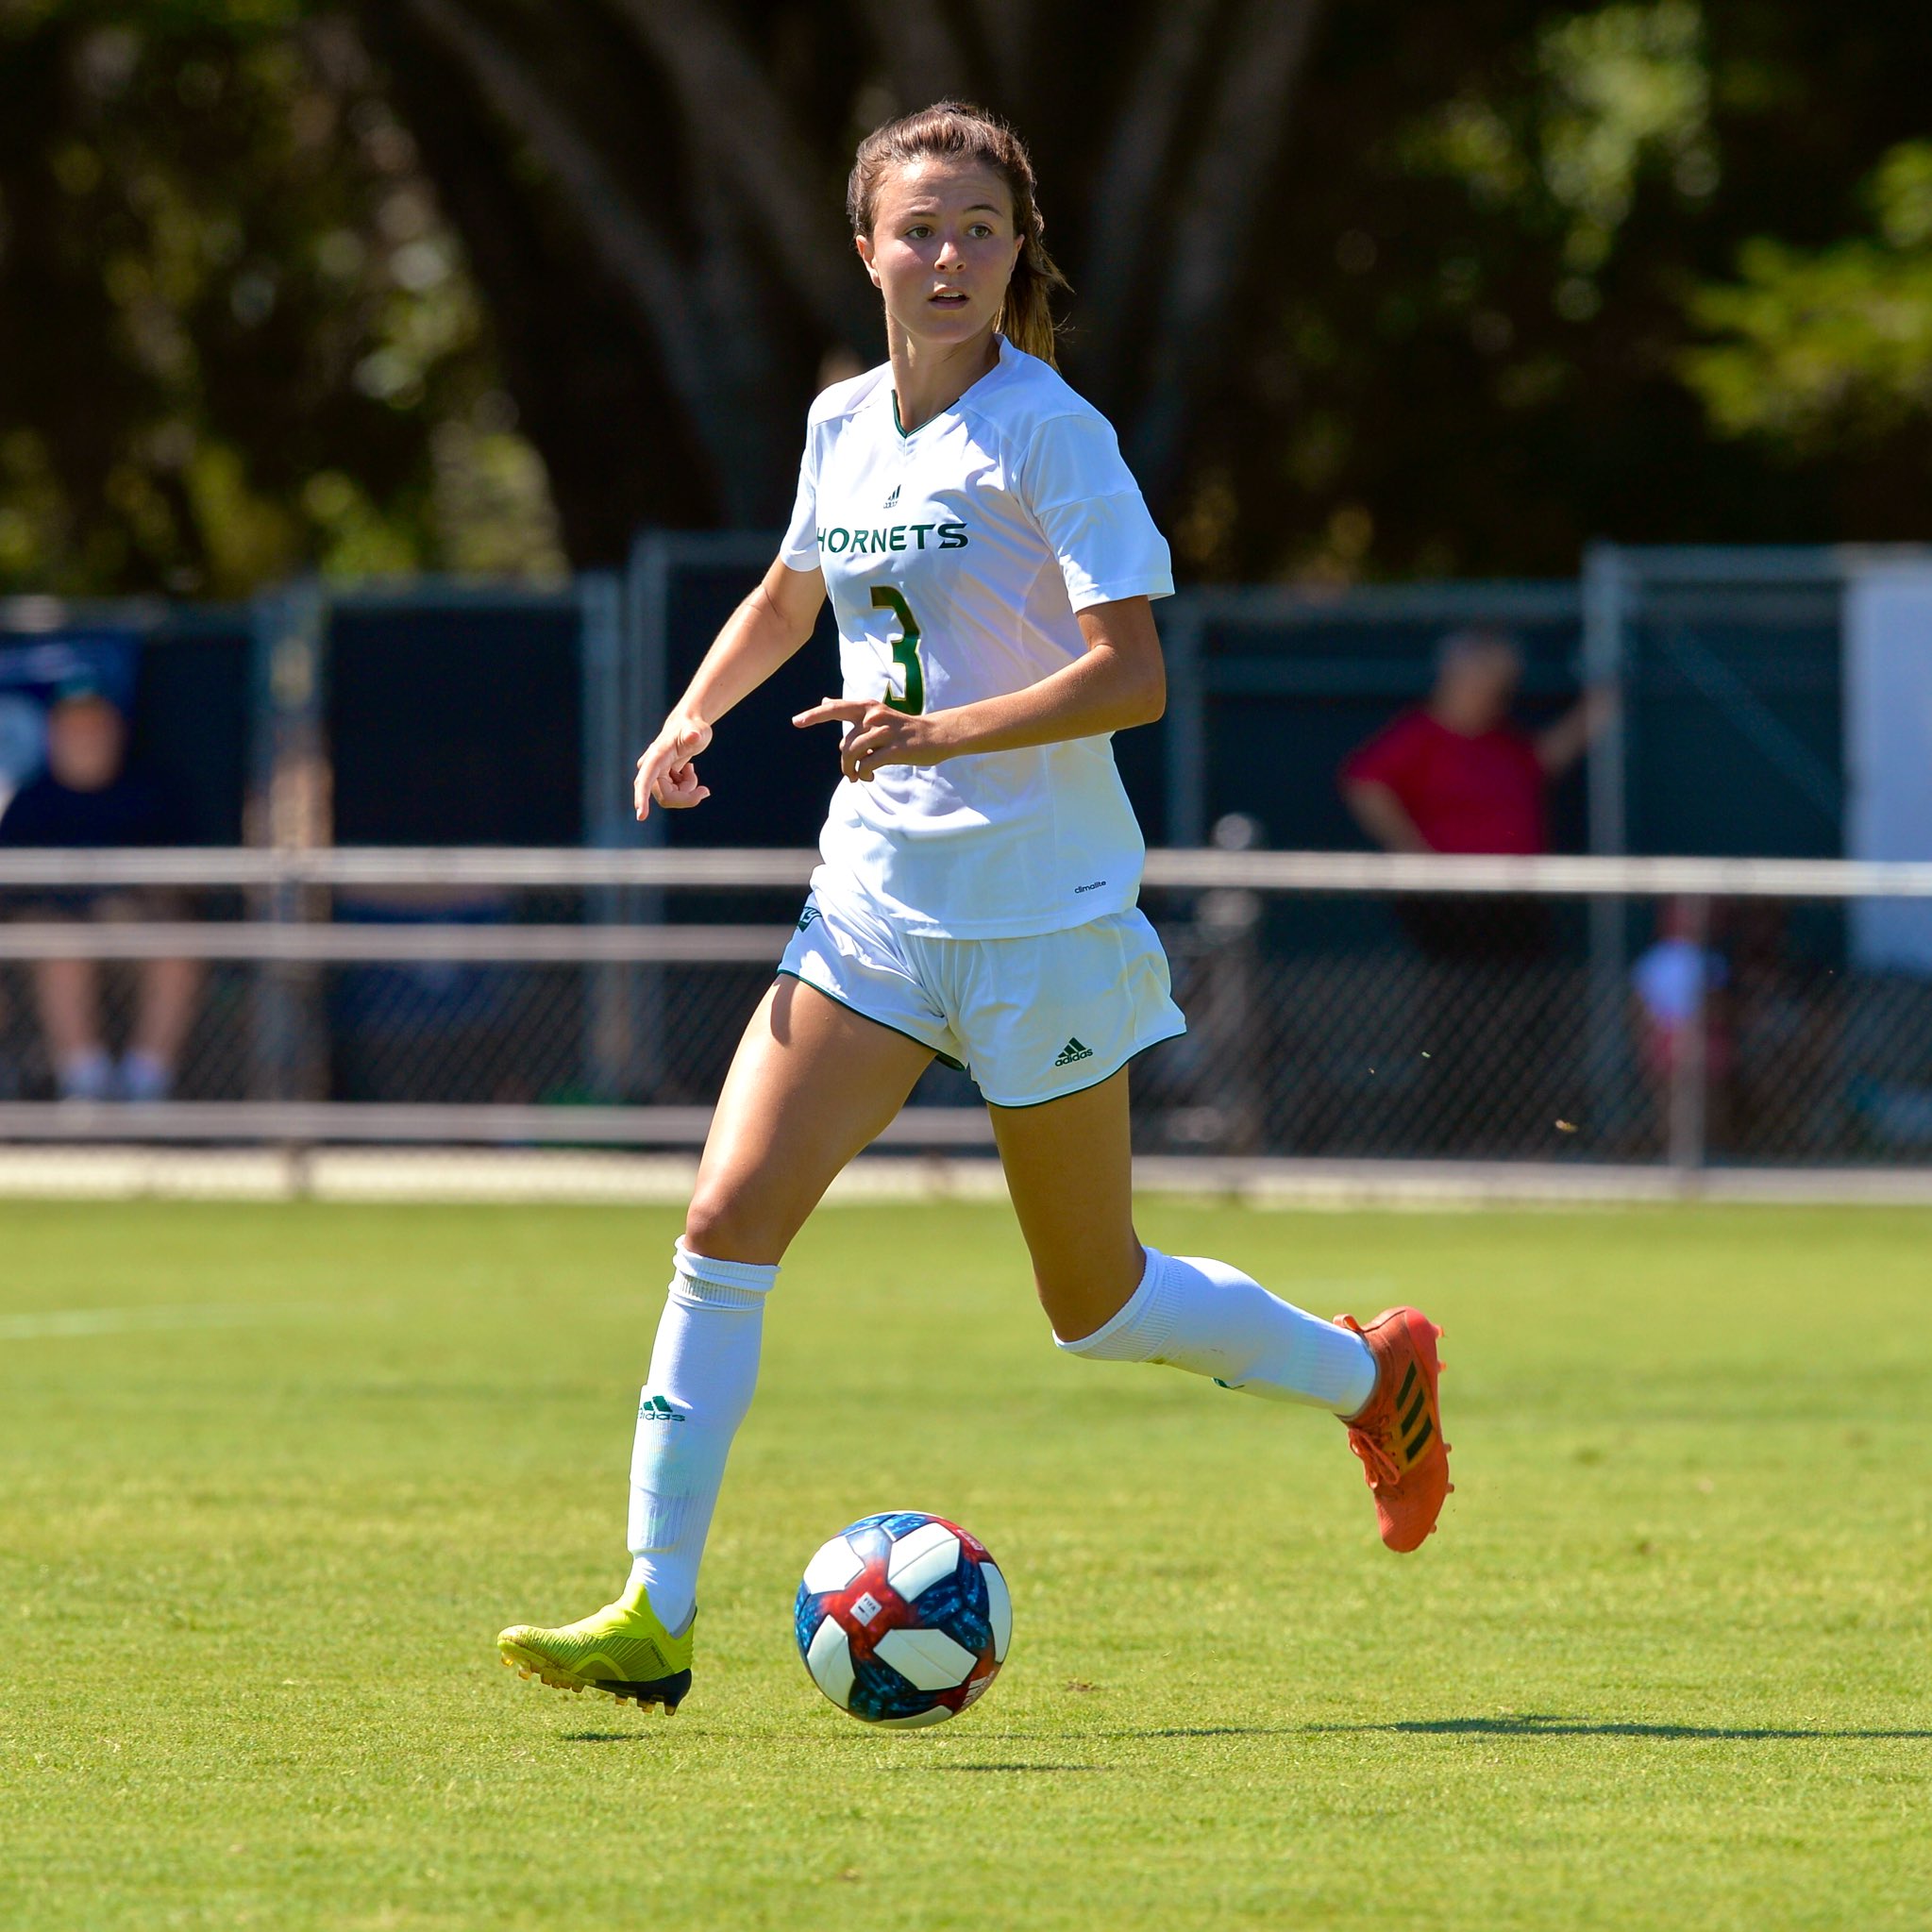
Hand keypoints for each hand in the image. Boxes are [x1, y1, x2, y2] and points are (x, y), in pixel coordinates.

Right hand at [634, 712, 713, 819]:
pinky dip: (686, 788)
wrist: (688, 728)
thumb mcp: (698, 730)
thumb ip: (695, 733)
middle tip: (705, 790)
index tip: (641, 816)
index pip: (645, 780)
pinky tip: (686, 771)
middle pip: (666, 797)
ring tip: (691, 769)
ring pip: (671, 798)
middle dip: (687, 797)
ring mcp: (653, 776)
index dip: (642, 798)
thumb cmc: (693, 728)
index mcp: (655, 757)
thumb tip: (693, 735)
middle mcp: (650, 768)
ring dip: (687, 790)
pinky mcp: (659, 781)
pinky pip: (673, 796)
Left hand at [791, 698, 949, 781]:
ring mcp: (885, 732)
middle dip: (844, 762)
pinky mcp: (895, 749)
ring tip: (858, 777)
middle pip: (845, 742)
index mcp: (867, 708)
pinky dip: (864, 773)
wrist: (934, 735)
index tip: (796, 722)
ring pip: (855, 753)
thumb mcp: (875, 714)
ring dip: (852, 770)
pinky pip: (869, 763)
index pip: (836, 709)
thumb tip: (824, 700)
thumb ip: (850, 711)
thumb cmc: (901, 727)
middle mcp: (874, 717)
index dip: (814, 715)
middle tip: (849, 773)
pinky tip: (869, 776)